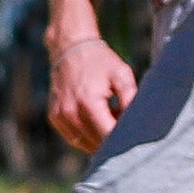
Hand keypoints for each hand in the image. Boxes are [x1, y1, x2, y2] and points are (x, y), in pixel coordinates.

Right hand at [48, 36, 136, 151]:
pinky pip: (74, 138)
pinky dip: (87, 135)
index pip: (108, 136)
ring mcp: (60, 117)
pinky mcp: (55, 118)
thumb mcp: (121, 75)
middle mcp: (71, 113)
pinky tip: (95, 119)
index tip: (134, 133)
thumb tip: (138, 125)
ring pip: (85, 144)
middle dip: (112, 138)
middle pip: (98, 143)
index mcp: (88, 103)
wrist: (70, 48)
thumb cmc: (101, 62)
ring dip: (99, 138)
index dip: (123, 139)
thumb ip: (130, 99)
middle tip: (121, 119)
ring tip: (108, 117)